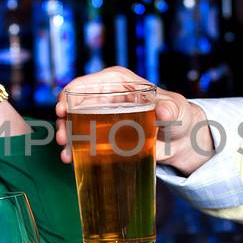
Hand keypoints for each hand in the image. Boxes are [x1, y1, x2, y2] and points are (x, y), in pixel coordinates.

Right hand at [54, 67, 211, 174]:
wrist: (180, 140)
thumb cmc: (177, 115)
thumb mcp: (175, 108)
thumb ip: (169, 108)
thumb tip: (163, 111)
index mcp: (117, 82)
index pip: (86, 83)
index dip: (68, 94)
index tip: (61, 109)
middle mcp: (104, 96)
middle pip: (74, 105)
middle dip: (63, 120)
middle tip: (62, 137)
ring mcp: (101, 116)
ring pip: (74, 123)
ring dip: (66, 137)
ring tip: (66, 154)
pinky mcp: (102, 135)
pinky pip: (83, 140)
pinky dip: (74, 149)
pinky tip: (70, 160)